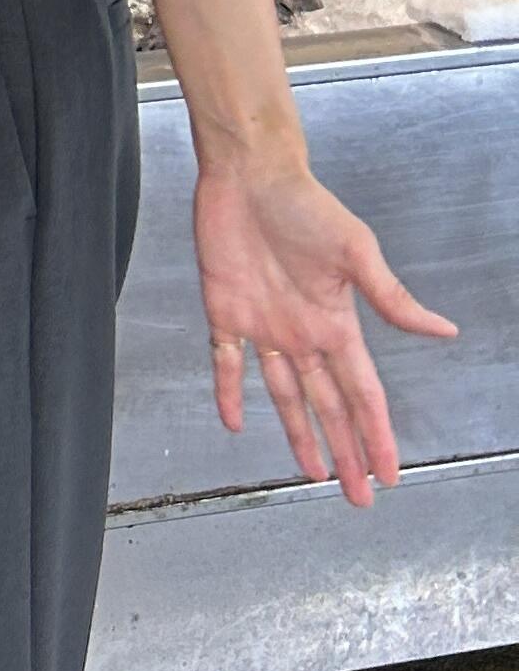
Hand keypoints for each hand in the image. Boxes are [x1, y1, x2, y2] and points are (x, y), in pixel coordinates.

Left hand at [194, 155, 454, 505]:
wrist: (250, 174)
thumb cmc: (306, 205)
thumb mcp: (357, 253)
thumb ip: (392, 299)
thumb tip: (445, 332)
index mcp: (337, 324)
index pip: (362, 394)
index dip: (375, 436)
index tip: (389, 475)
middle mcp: (303, 333)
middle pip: (327, 406)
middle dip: (344, 451)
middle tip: (357, 496)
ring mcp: (264, 325)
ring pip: (284, 394)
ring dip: (297, 433)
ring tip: (311, 472)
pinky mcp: (224, 310)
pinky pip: (225, 362)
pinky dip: (229, 391)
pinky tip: (235, 422)